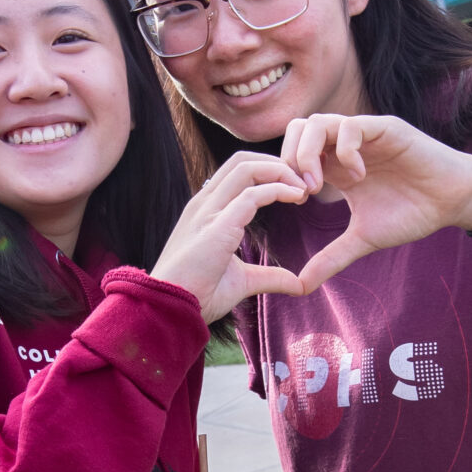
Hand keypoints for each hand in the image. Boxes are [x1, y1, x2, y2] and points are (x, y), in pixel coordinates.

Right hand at [151, 151, 310, 320]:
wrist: (169, 310)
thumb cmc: (196, 295)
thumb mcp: (241, 281)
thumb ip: (269, 277)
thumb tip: (298, 284)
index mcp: (205, 211)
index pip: (236, 172)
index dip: (268, 172)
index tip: (294, 189)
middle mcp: (204, 204)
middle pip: (242, 160)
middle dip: (276, 163)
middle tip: (303, 182)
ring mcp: (208, 212)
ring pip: (246, 168)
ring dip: (280, 172)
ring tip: (303, 188)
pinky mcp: (218, 226)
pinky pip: (252, 195)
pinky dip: (278, 189)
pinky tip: (296, 197)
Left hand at [278, 113, 471, 296]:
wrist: (452, 202)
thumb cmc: (411, 214)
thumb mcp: (363, 238)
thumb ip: (331, 258)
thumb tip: (300, 286)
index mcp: (335, 165)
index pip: (292, 152)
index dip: (285, 174)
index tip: (297, 203)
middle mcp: (345, 145)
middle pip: (297, 130)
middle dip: (290, 160)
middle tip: (304, 192)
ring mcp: (364, 134)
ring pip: (318, 122)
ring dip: (310, 153)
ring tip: (322, 184)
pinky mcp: (386, 128)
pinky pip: (352, 125)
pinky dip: (345, 150)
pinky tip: (359, 176)